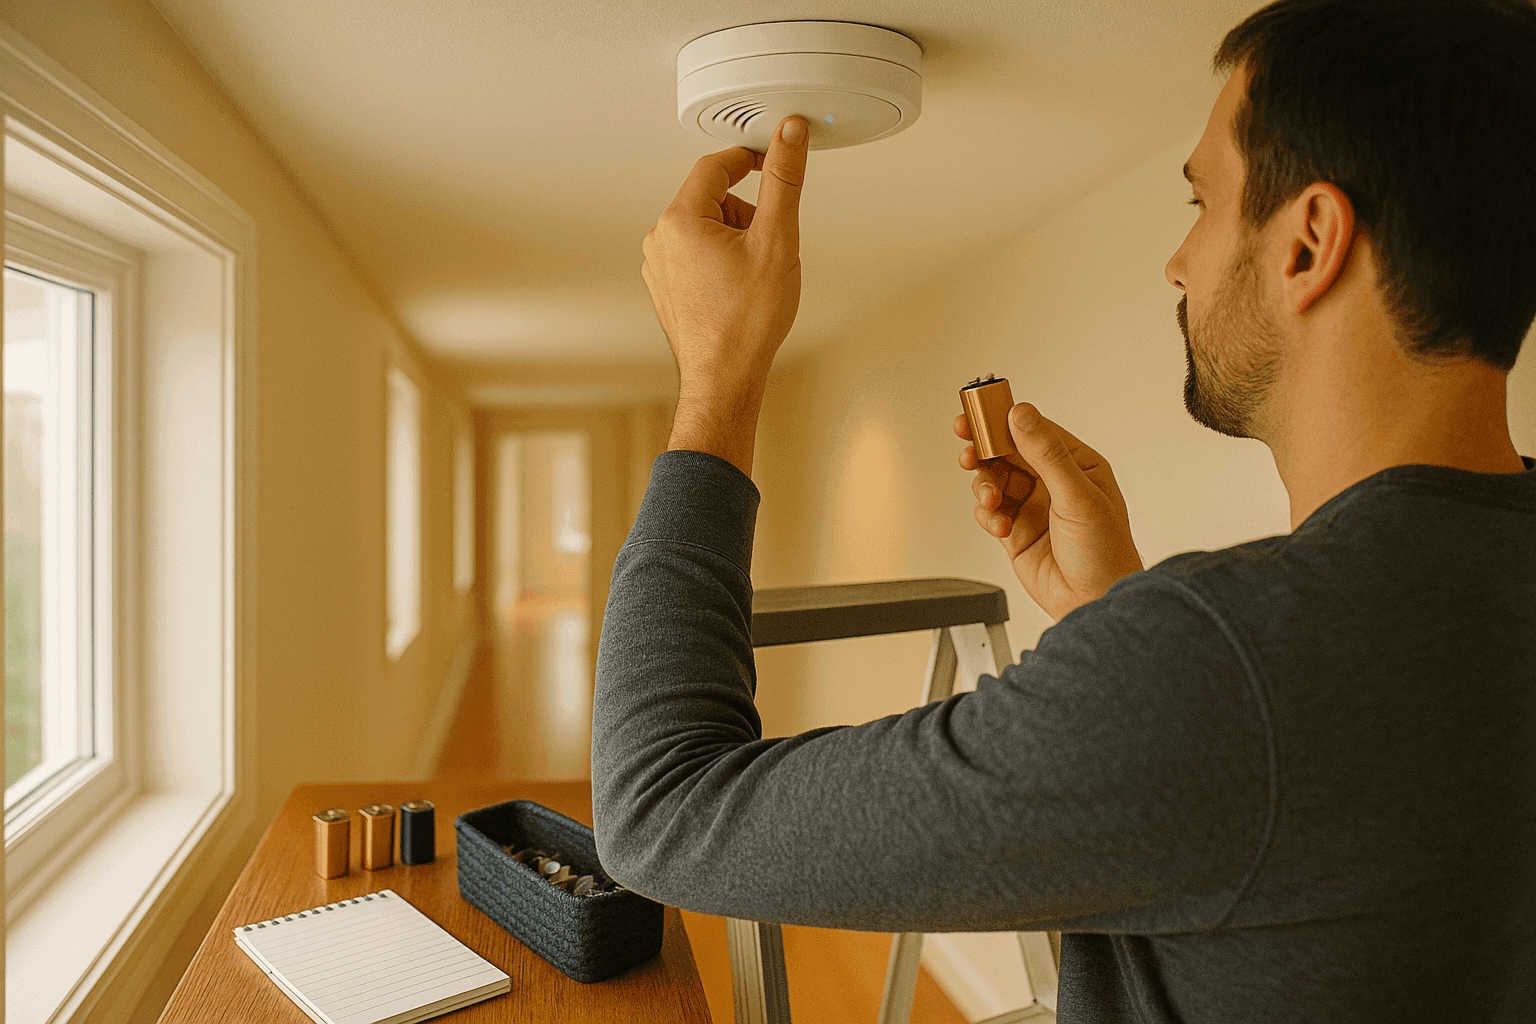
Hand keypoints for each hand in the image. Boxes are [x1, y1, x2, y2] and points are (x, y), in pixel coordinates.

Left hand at [642, 116, 809, 475]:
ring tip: (755, 275)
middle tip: (770, 245)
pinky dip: (723, 261)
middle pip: (712, 198)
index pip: (715, 166)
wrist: (725, 379)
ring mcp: (660, 266)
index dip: (749, 158)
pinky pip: (698, 256)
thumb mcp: (776, 239)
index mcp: (680, 220)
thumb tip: (790, 134)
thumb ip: (783, 180)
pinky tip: (739, 291)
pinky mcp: (667, 288)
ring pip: (706, 228)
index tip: (774, 159)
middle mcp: (660, 240)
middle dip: (747, 212)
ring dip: (737, 238)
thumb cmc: (746, 322)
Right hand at [955, 404, 1143, 620]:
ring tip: (990, 499)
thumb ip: (1047, 453)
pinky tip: (999, 524)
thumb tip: (1022, 415)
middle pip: (1007, 453)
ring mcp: (1033, 506)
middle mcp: (1053, 482)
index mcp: (1077, 465)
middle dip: (985, 451)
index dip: (1004, 421)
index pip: (1034, 431)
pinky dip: (987, 515)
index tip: (979, 413)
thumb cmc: (1106, 554)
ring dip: (985, 487)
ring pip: (994, 481)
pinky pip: (990, 512)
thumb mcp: (1078, 496)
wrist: (1095, 603)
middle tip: (968, 448)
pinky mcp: (1016, 531)